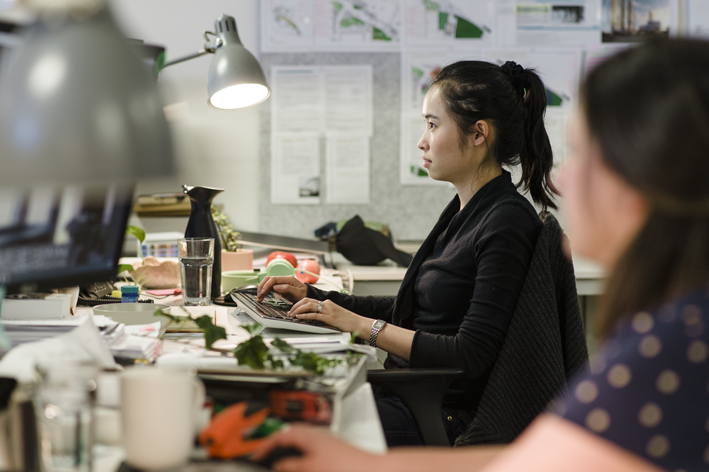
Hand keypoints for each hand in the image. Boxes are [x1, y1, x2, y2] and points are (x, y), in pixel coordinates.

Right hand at [253, 425, 378, 471]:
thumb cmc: (347, 466)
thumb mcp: (310, 466)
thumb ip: (291, 465)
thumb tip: (277, 465)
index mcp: (309, 435)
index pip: (279, 436)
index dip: (264, 446)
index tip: (254, 456)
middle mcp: (318, 436)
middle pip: (290, 437)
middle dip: (276, 446)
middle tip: (264, 456)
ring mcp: (327, 445)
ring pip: (301, 445)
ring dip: (288, 452)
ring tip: (279, 462)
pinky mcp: (334, 455)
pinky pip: (310, 454)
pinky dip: (300, 458)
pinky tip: (301, 466)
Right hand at [257, 276, 307, 302]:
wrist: (307, 296)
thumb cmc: (304, 294)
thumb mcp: (298, 292)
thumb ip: (287, 288)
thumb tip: (276, 287)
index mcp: (288, 279)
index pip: (273, 279)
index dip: (266, 285)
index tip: (262, 292)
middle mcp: (283, 280)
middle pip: (268, 279)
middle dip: (262, 286)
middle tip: (259, 295)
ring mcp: (280, 283)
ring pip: (267, 284)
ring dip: (262, 290)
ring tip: (259, 298)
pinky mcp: (279, 288)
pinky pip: (269, 288)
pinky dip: (264, 292)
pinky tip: (262, 297)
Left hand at [288, 298, 367, 334]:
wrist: (359, 324)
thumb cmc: (348, 321)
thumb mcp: (335, 315)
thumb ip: (325, 314)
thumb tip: (314, 317)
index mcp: (328, 303)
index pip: (310, 300)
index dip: (299, 303)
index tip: (293, 308)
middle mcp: (327, 304)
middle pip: (307, 300)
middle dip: (296, 305)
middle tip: (290, 311)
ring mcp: (328, 310)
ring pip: (309, 306)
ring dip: (298, 309)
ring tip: (292, 314)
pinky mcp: (330, 317)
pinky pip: (314, 315)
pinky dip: (305, 315)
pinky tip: (299, 317)